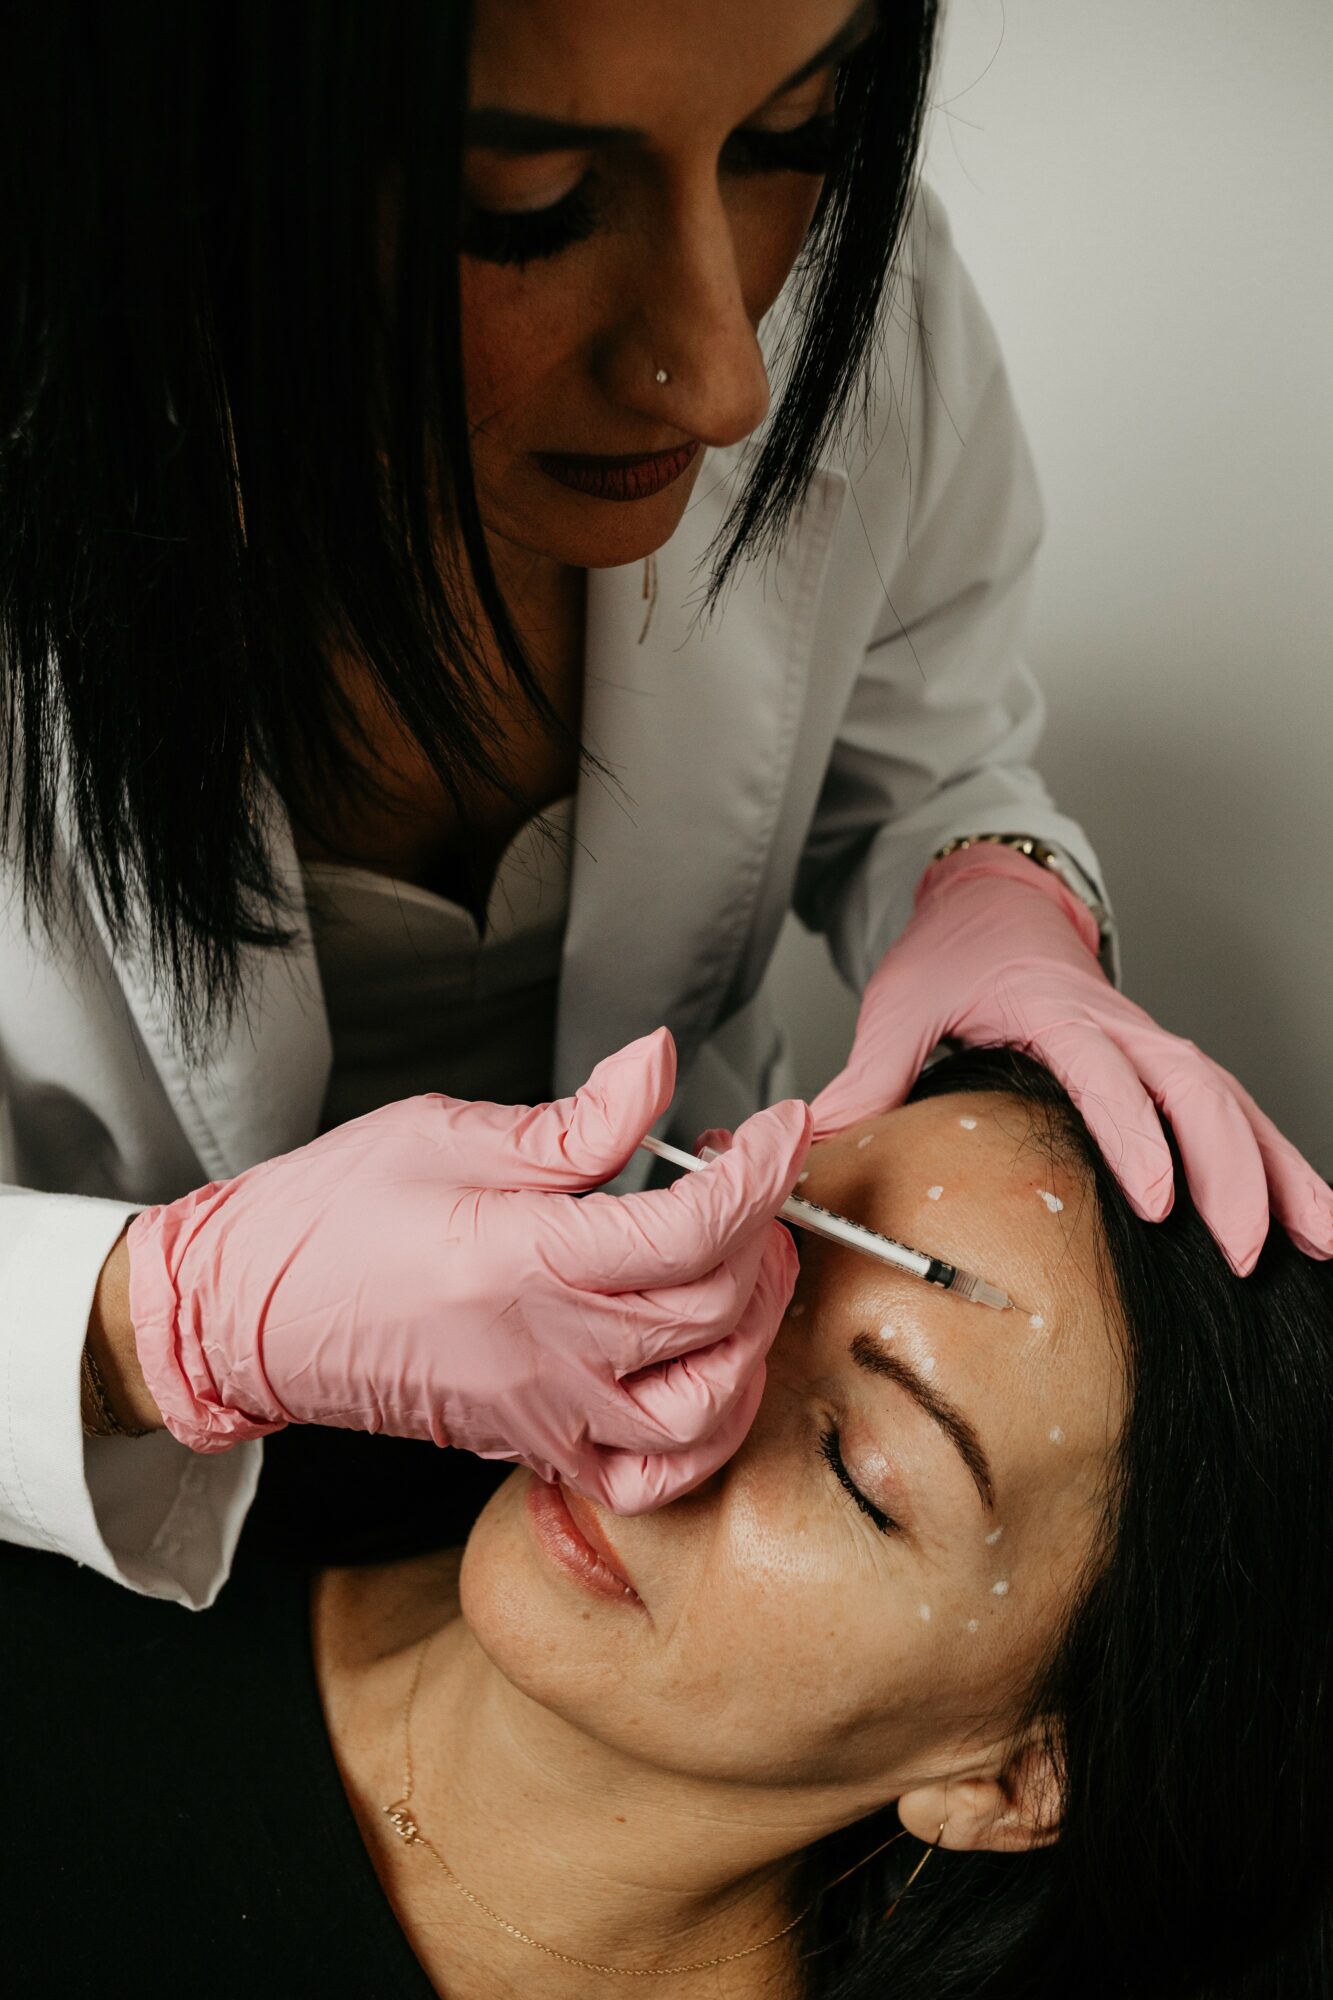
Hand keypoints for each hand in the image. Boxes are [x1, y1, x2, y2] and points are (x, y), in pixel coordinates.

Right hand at [127, 1029, 810, 1511]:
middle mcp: (547, 1351)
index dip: (763, 1172)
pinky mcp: (536, 1445)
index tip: (784, 1127)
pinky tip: (710, 1370)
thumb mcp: (453, 1132)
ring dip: (754, 1336)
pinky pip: (650, 1477)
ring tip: (743, 1269)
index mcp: (525, 1259)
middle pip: (717, 1311)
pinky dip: (705, 1434)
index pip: (694, 1229)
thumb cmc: (331, 1217)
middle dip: (766, 1234)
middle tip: (751, 1178)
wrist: (251, 1311)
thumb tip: (657, 1065)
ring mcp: (547, 1412)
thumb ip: (580, 1118)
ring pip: (706, 1409)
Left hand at [809, 846, 1332, 1275]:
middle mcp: (1119, 1024)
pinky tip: (1316, 1220)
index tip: (1156, 1199)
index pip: (1103, 1071)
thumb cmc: (949, 960)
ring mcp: (1153, 1043)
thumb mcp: (899, 1006)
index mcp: (1051, 1009)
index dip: (1134, 1134)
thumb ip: (869, 1072)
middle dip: (1228, 1170)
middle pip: (1194, 1089)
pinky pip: (1238, 1111)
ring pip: (1234, 1102)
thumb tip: (817, 1136)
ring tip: (1320, 1242)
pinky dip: (1281, 1161)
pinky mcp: (1170, 1065)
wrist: (995, 907)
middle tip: (1242, 1251)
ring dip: (1278, 1170)